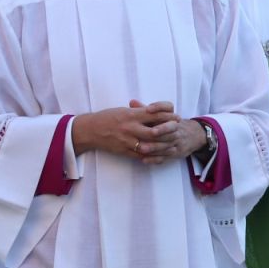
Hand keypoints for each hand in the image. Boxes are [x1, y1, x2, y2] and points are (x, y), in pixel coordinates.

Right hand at [73, 101, 201, 165]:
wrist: (90, 130)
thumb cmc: (107, 117)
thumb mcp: (124, 110)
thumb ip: (139, 111)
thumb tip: (157, 111)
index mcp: (131, 115)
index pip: (155, 113)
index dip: (168, 115)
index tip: (175, 115)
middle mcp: (130, 127)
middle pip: (156, 131)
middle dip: (169, 131)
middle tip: (178, 130)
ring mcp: (127, 140)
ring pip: (150, 146)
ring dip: (164, 146)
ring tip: (173, 145)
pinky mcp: (124, 150)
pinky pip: (141, 156)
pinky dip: (152, 156)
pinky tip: (161, 156)